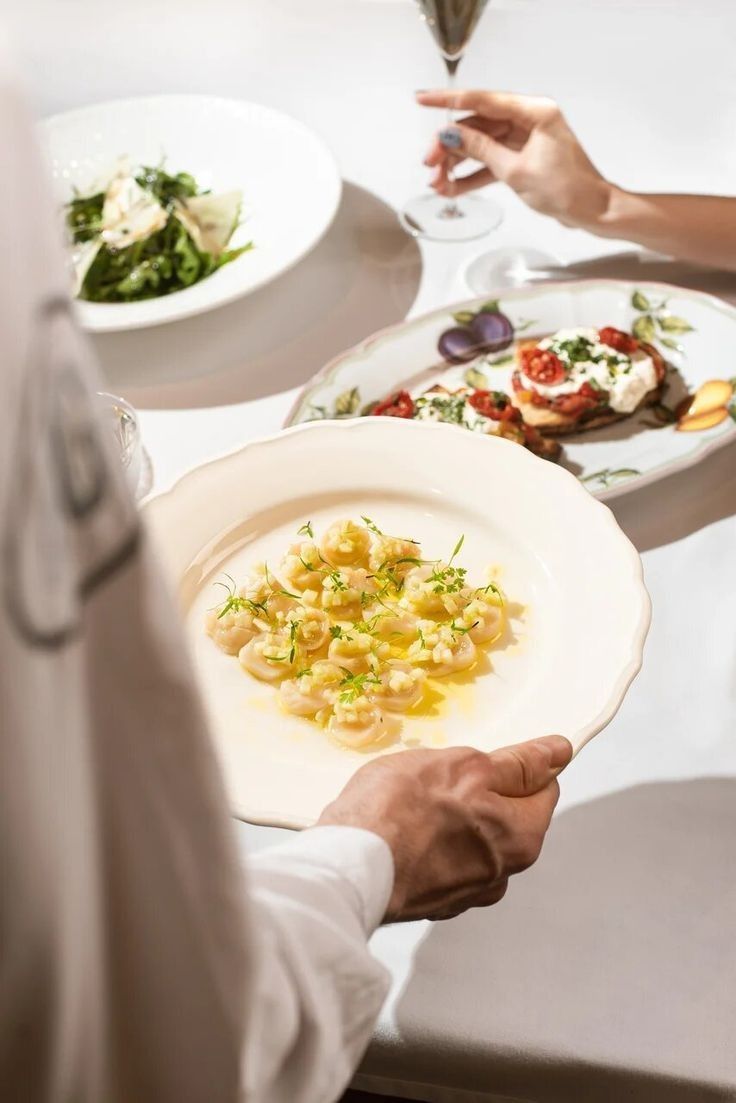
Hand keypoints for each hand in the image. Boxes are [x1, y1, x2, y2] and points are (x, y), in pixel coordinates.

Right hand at [317, 735, 571, 921]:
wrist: (345, 867)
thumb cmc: (400, 812)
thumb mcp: (466, 767)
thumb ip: (518, 763)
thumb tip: (558, 754)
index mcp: (521, 838)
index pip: (543, 789)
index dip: (516, 764)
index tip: (487, 756)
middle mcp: (501, 873)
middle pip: (505, 816)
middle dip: (479, 792)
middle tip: (439, 774)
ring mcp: (463, 891)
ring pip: (470, 837)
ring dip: (450, 817)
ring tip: (411, 800)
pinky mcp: (428, 899)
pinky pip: (439, 858)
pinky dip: (426, 841)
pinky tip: (399, 827)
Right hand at [418, 89, 611, 230]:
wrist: (591, 211)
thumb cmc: (567, 189)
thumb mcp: (516, 170)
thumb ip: (481, 150)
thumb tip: (452, 135)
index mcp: (534, 111)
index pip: (483, 101)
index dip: (449, 101)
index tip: (423, 99)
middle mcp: (530, 119)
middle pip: (478, 126)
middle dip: (450, 146)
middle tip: (430, 163)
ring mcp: (526, 138)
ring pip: (481, 145)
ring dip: (458, 164)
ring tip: (438, 183)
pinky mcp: (524, 157)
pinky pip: (491, 162)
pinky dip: (473, 174)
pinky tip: (454, 187)